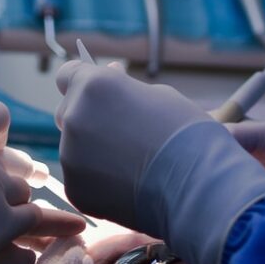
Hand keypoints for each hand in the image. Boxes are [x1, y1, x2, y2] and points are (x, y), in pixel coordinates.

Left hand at [56, 63, 264, 263]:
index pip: (67, 74)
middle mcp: (75, 117)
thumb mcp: (157, 95)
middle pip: (69, 111)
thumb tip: (110, 81)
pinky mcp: (75, 189)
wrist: (197, 187)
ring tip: (131, 161)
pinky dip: (97, 179)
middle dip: (88, 116)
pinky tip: (127, 182)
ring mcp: (71, 156)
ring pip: (74, 147)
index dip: (83, 81)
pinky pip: (81, 177)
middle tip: (122, 128)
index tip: (101, 90)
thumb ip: (123, 89)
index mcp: (94, 86)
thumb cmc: (186, 133)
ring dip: (93, 149)